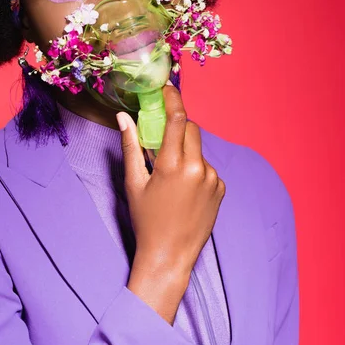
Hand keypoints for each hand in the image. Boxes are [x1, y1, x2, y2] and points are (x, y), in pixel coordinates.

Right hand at [116, 81, 225, 278]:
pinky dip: (197, 169)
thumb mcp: (134, 183)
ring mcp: (213, 179)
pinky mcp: (221, 188)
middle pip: (192, 129)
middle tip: (163, 138)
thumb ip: (131, 147)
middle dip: (178, 127)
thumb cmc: (146, 220)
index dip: (173, 99)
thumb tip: (122, 117)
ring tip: (172, 177)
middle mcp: (198, 168)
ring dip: (187, 151)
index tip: (167, 89)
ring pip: (199, 149)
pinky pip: (208, 167)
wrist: (170, 256)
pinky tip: (185, 190)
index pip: (178, 119)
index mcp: (173, 165)